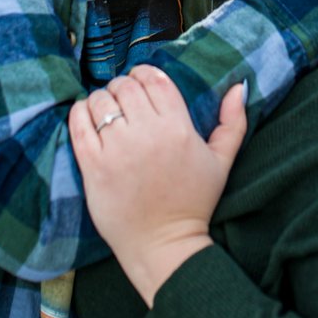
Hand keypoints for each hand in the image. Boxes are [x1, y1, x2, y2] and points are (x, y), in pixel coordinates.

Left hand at [69, 65, 247, 305]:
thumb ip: (234, 122)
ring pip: (101, 100)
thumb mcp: (222, 162)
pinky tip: (87, 117)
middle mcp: (147, 134)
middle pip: (126, 87)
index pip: (154, 79)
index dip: (144, 73)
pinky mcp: (94, 166)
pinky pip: (79, 124)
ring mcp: (118, 150)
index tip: (140, 82)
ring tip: (107, 111)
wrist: (164, 244)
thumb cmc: (194, 202)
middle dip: (123, 86)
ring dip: (102, 99)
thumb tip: (238, 87)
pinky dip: (80, 112)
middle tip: (124, 100)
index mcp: (178, 128)